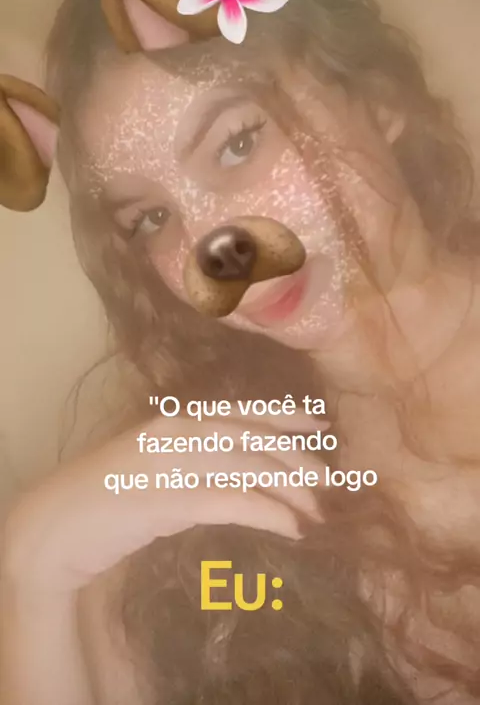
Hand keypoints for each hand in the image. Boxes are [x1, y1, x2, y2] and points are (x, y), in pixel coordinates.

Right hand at [3, 410, 327, 593]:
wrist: (57, 525)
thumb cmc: (107, 495)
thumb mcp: (157, 466)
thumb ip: (197, 460)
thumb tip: (248, 470)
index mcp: (175, 420)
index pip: (241, 412)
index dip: (284, 417)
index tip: (319, 425)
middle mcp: (178, 433)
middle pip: (253, 438)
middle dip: (297, 457)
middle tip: (329, 479)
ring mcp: (172, 464)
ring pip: (249, 467)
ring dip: (290, 488)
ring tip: (317, 509)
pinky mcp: (168, 501)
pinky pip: (232, 502)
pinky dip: (268, 513)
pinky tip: (292, 529)